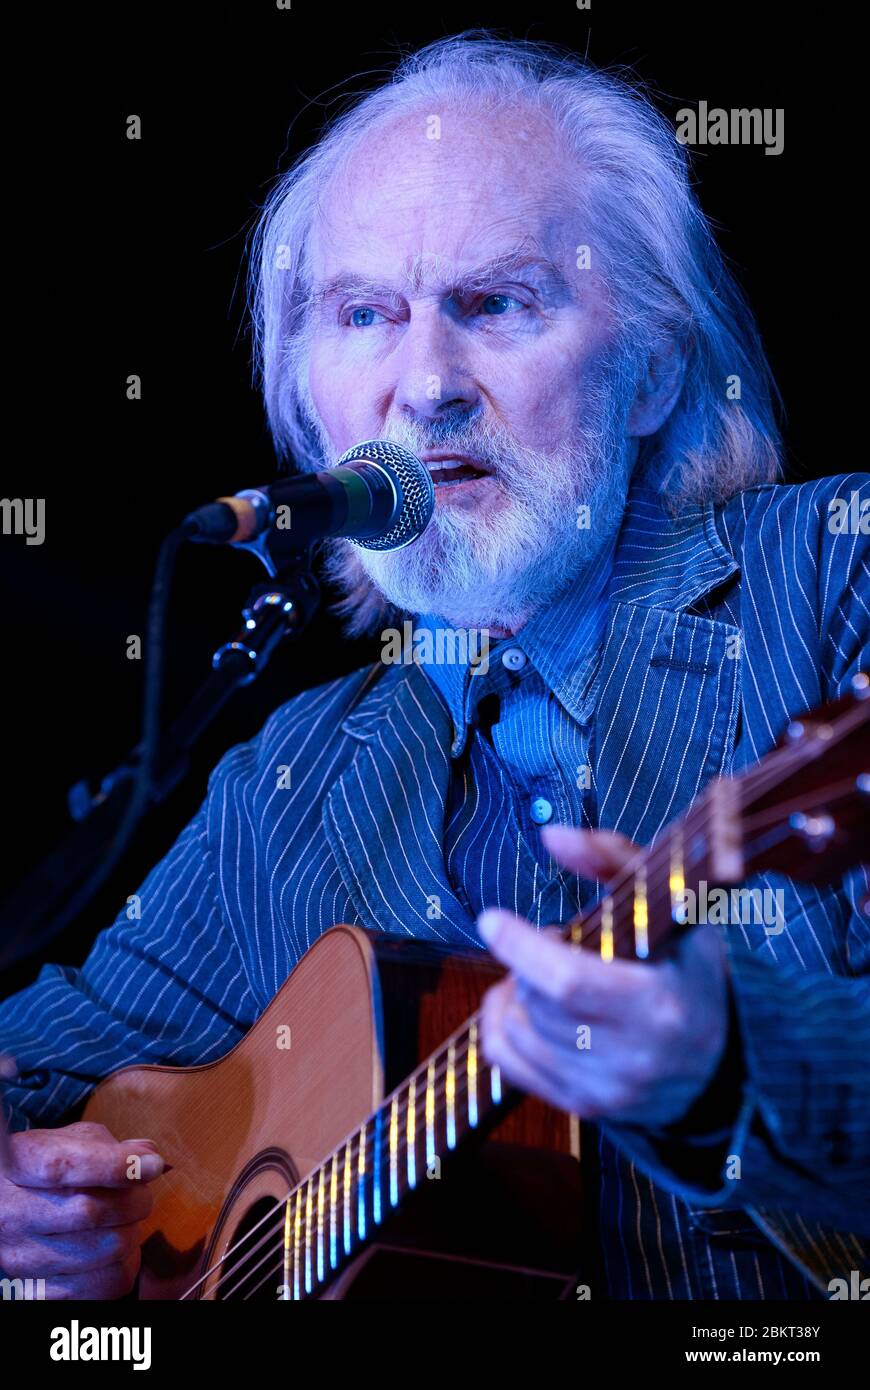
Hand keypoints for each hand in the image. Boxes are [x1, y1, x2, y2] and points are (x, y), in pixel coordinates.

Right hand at [0, 1068, 166, 1298]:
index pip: (64, 1166)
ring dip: (132, 1234)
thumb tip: (148, 1157)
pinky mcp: (38, 1290)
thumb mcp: (71, 1141)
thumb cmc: (47, 1168)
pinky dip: (124, 1266)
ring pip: (105, 1251)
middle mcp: (12, 1213)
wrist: (9, 1206)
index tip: (151, 1166)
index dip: (115, 1166)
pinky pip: (104, 1286)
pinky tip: (115, 1250)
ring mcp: (22, 1256)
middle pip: (90, 1212)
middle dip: (134, 1201)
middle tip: (141, 1195)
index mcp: (18, 1165)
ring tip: (125, 1222)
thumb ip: (109, 1146)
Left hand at [477, 826, 728, 1127]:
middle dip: (525, 962)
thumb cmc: (690, 972)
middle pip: (539, 1002)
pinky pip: (509, 1063)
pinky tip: (521, 1005)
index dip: (521, 947)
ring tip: (535, 973)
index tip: (492, 918)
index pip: (567, 982)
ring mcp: (606, 1090)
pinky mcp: (584, 1108)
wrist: (722, 1062)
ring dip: (511, 992)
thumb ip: (615, 859)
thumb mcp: (675, 907)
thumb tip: (553, 835)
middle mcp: (632, 1057)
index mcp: (659, 1005)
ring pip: (518, 1032)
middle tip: (544, 942)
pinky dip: (500, 1026)